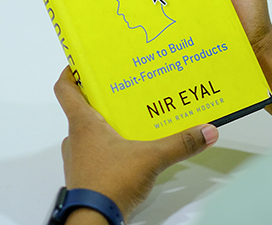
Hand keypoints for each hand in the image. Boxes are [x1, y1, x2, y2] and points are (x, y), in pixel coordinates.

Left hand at [54, 67, 218, 220]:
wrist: (93, 221)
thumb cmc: (109, 183)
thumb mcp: (150, 158)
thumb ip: (180, 143)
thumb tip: (206, 130)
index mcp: (83, 124)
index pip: (65, 89)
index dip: (71, 72)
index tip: (81, 62)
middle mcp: (76, 138)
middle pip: (80, 108)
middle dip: (100, 97)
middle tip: (121, 88)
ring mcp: (79, 158)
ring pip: (88, 131)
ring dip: (104, 123)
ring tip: (129, 117)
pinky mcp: (86, 175)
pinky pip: (95, 151)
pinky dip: (108, 145)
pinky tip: (129, 148)